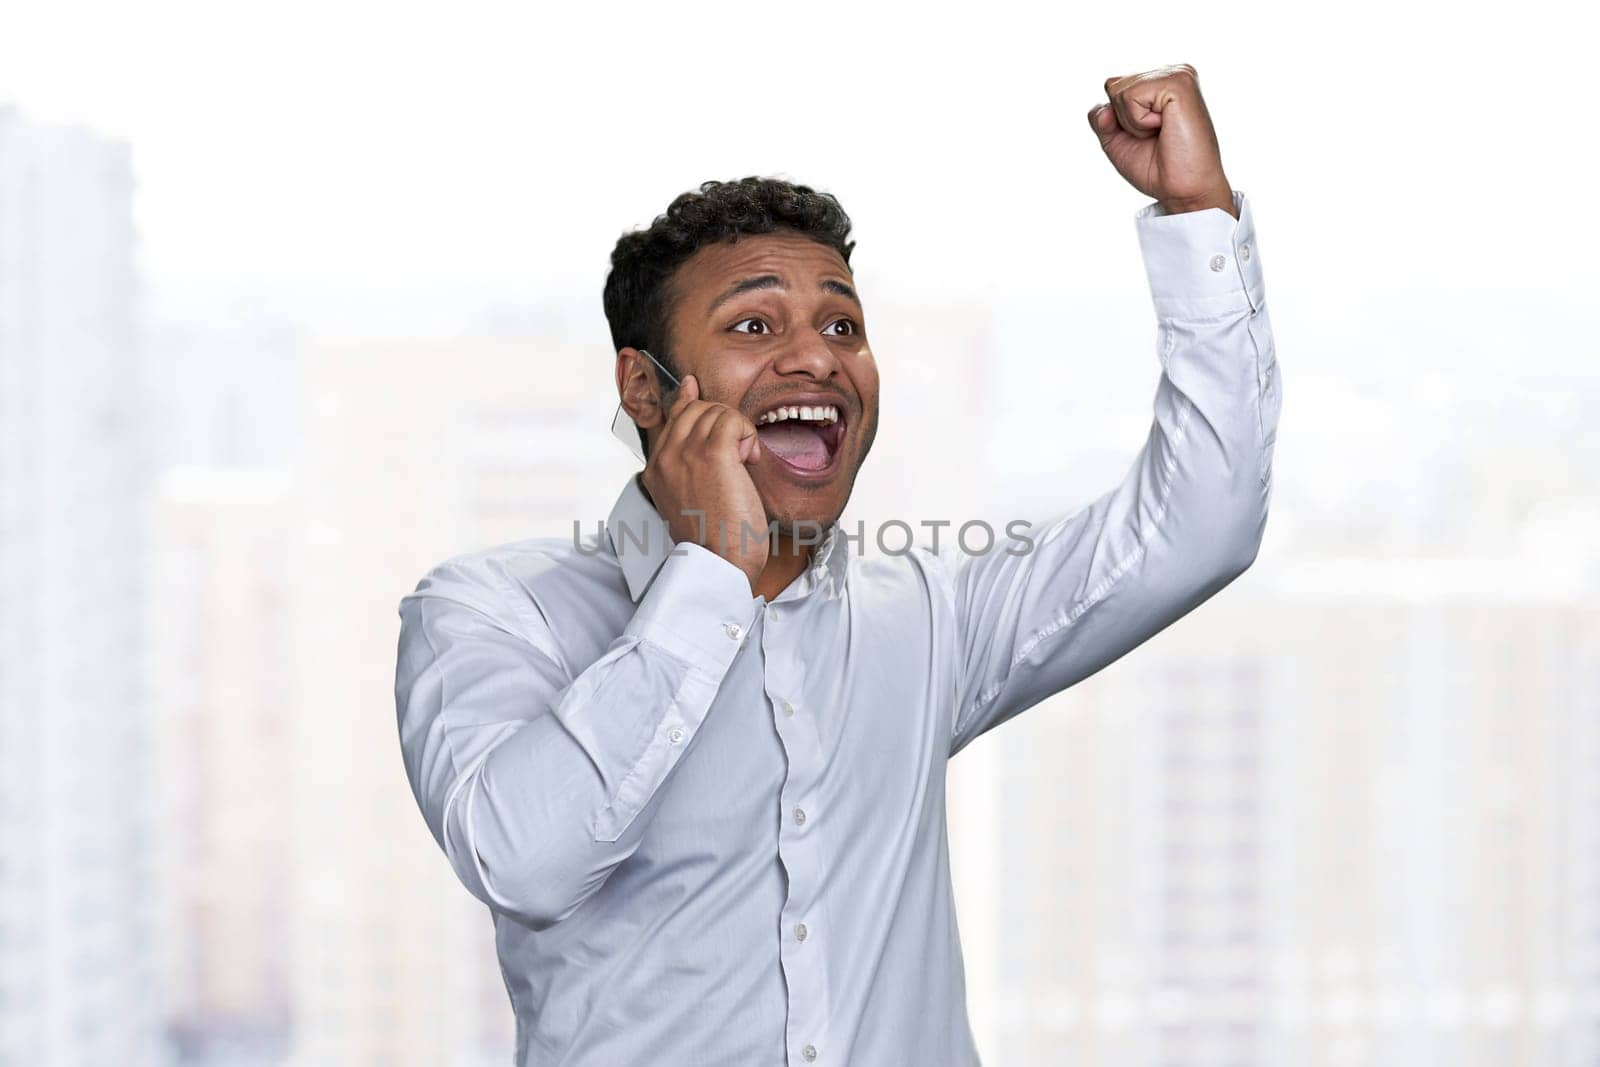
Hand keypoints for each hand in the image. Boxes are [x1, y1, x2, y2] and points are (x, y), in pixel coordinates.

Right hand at [640, 375, 768, 590]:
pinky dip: (748, 436)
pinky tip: (748, 461)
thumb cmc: (715, 538)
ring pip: (716, 410)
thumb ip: (690, 459)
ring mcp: (686, 452)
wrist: (721, 563)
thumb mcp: (692, 495)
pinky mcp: (713, 453)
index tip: (694, 387)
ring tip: (742, 463)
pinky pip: (733, 419)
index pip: (671, 416)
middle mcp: (665, 457)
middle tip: (736, 454)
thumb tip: (695, 421)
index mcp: (656, 469)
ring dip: (738, 431)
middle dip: (722, 421)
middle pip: (695, 407)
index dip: (689, 401)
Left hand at [1088, 64, 1235, 217]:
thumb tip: (1104, 109)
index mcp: (1160, 82)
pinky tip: (1165, 127)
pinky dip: (1139, 122)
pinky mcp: (1179, 82)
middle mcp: (1170, 72)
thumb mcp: (1116, 142)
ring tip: (1162, 132)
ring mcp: (1177, 74)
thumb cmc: (1157, 168)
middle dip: (1123, 121)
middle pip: (1112, 86)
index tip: (1148, 136)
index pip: (1112, 88)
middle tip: (1155, 136)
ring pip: (1118, 90)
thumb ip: (1101, 119)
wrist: (1184, 190)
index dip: (1118, 121)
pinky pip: (1130, 96)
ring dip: (1132, 123)